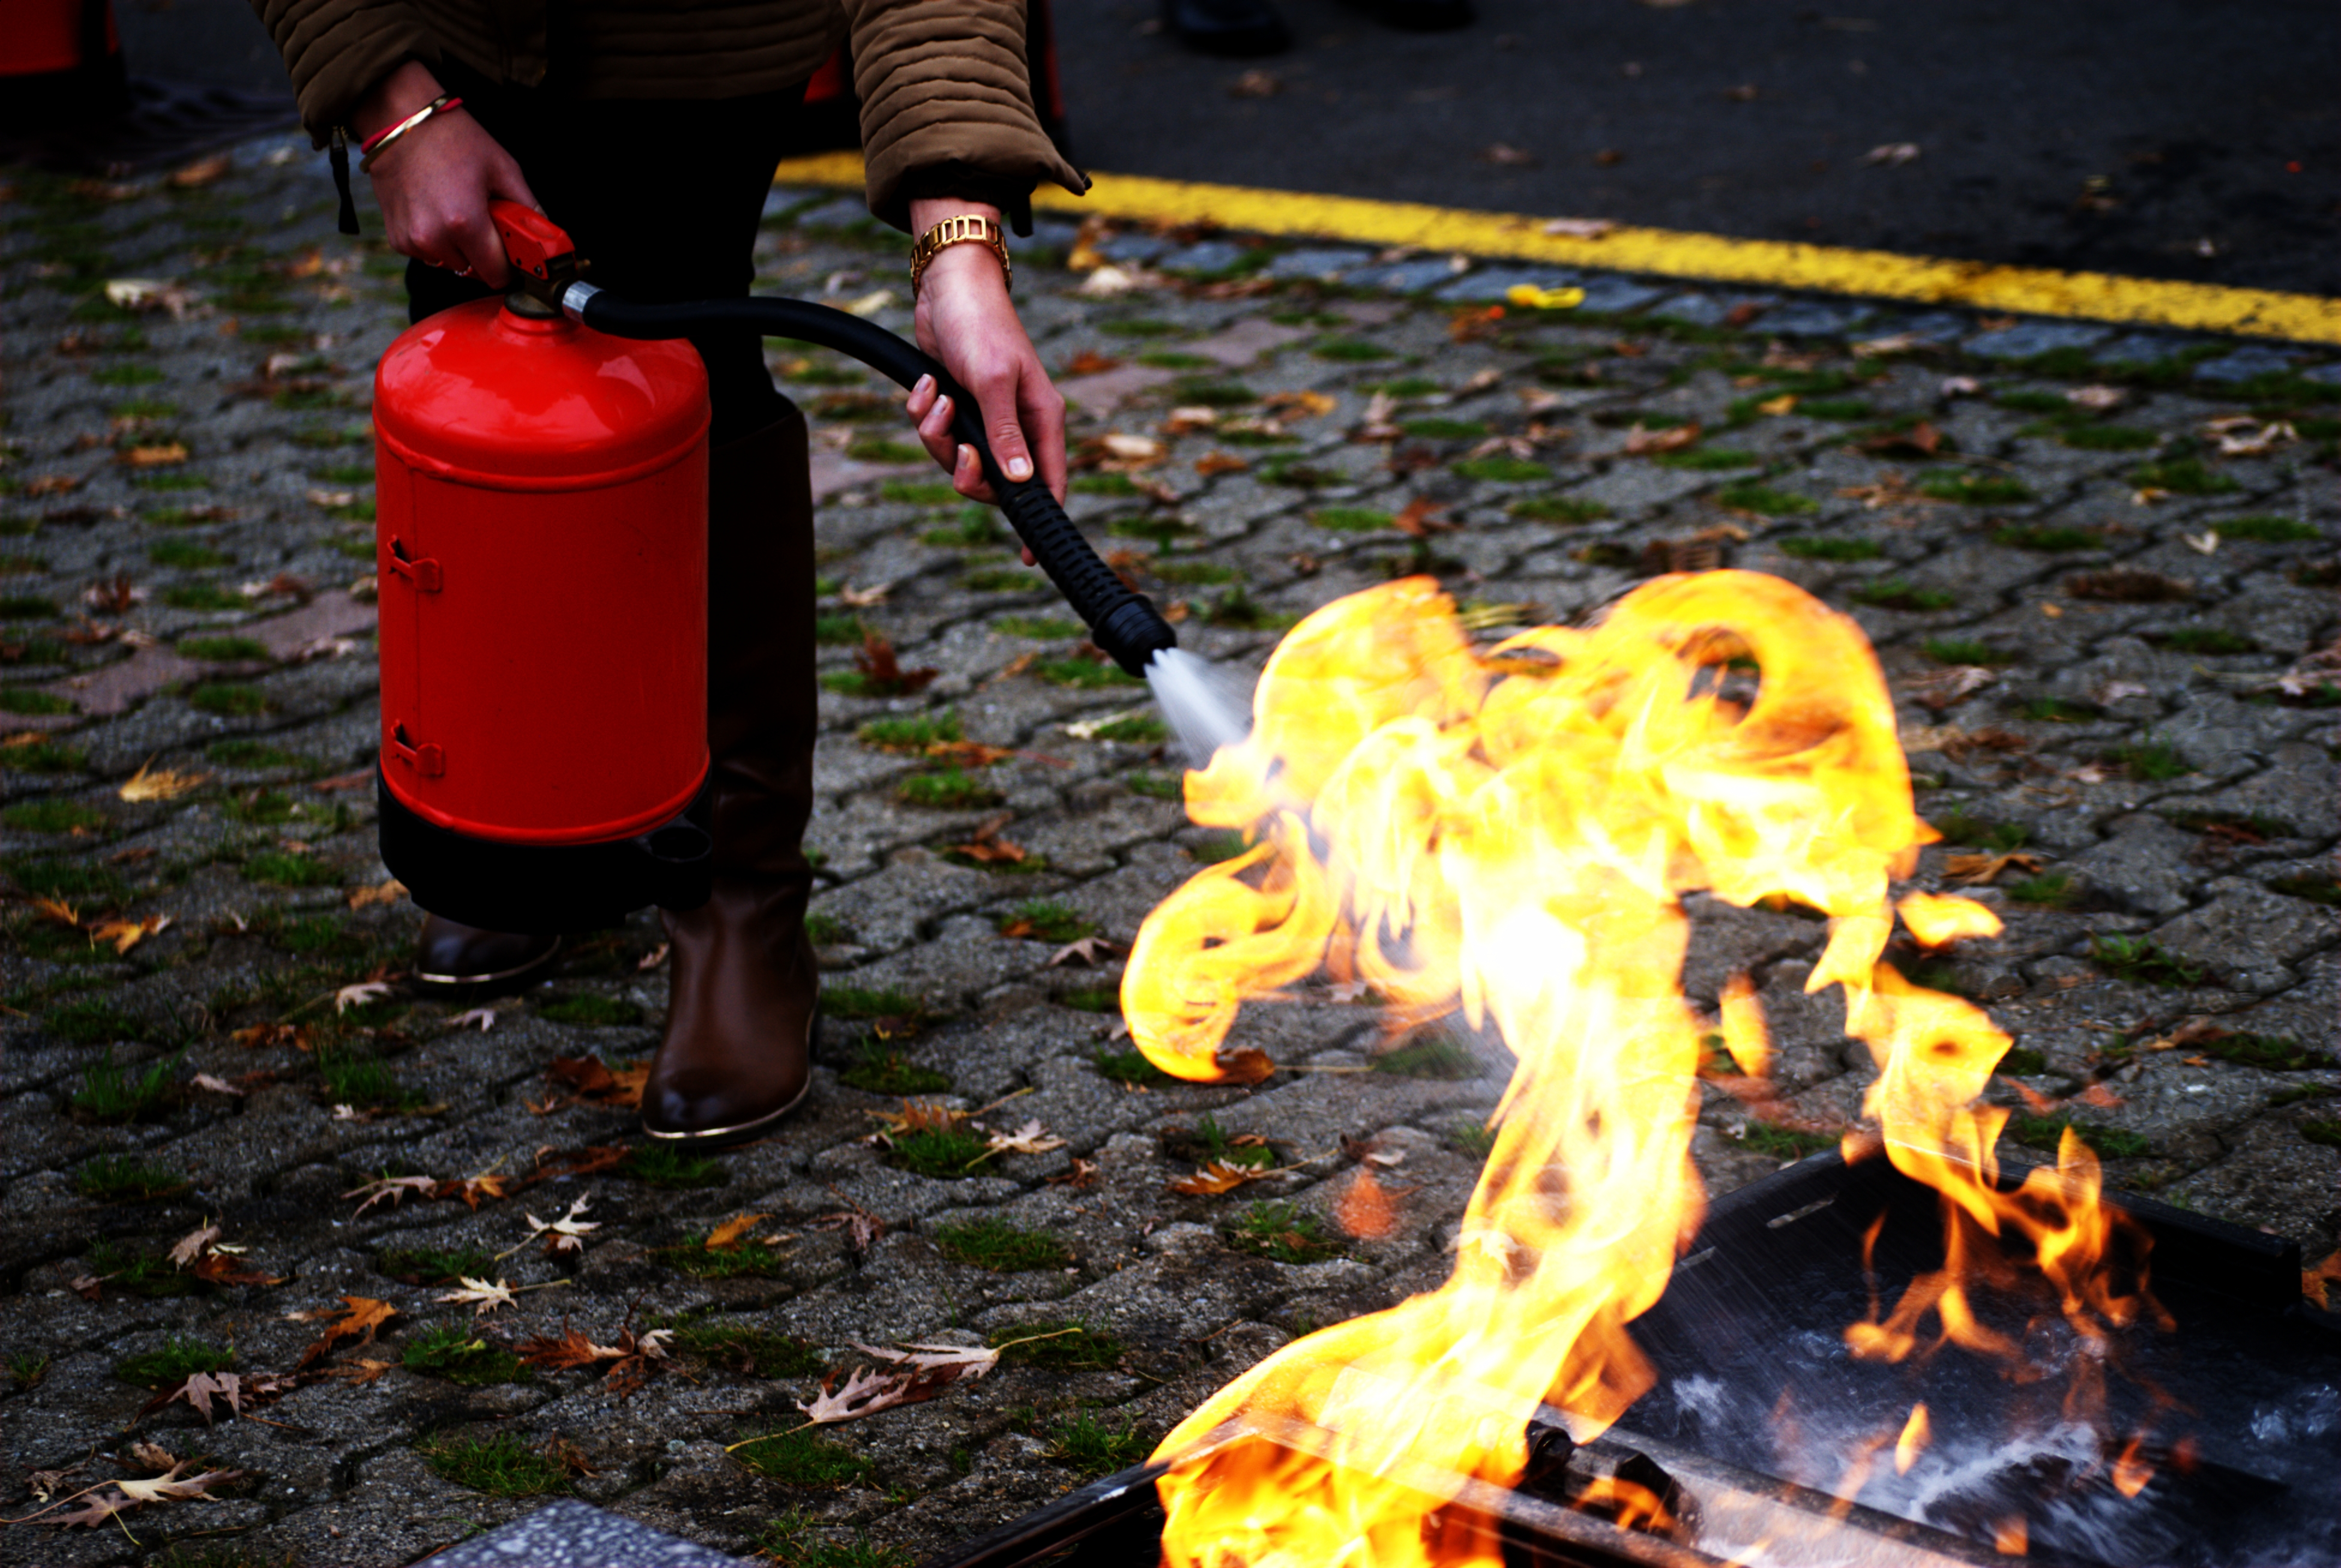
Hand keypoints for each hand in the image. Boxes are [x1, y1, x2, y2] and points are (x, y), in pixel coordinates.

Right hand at [353, 60, 539, 287]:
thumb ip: (528, 207)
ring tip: (456, 210)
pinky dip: (436, 241)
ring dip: (459, 248)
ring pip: (451, 264)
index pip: (496, 274)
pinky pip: (428, 255)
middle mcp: (434, 238)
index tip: (512, 252)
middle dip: (484, 252)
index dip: (509, 266)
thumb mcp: (503, 168)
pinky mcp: (397, 238)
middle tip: (483, 219)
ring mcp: (412, 240)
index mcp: (465, 223)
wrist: (401, 120)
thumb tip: (546, 234)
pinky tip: (435, 211)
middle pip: (474, 270)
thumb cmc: (453, 139)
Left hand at [902, 198, 1065, 566]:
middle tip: (956, 450)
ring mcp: (984, 416)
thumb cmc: (980, 324)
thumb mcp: (993, 379)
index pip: (1047, 483)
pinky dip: (923, 415)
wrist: (945, 284)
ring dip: (936, 437)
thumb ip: (1004, 433)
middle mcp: (1016, 423)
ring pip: (957, 459)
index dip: (1038, 522)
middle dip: (966, 472)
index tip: (1027, 557)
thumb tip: (1020, 481)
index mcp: (1041, 419)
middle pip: (994, 482)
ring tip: (934, 398)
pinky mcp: (955, 404)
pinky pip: (935, 434)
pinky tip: (926, 386)